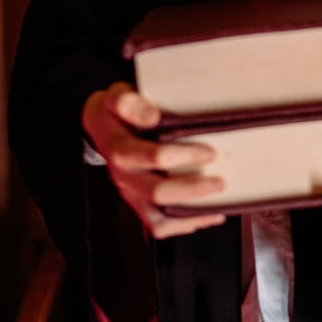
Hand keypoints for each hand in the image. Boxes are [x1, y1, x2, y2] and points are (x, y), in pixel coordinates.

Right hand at [82, 82, 225, 238]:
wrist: (99, 125)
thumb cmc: (115, 110)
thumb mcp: (117, 96)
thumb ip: (129, 102)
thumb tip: (152, 116)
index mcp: (120, 149)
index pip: (154, 157)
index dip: (186, 156)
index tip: (212, 152)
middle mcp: (123, 176)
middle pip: (157, 193)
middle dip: (193, 189)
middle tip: (221, 181)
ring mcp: (129, 192)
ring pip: (157, 218)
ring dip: (189, 214)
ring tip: (216, 206)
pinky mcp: (136, 202)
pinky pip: (157, 225)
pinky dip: (183, 225)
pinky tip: (205, 216)